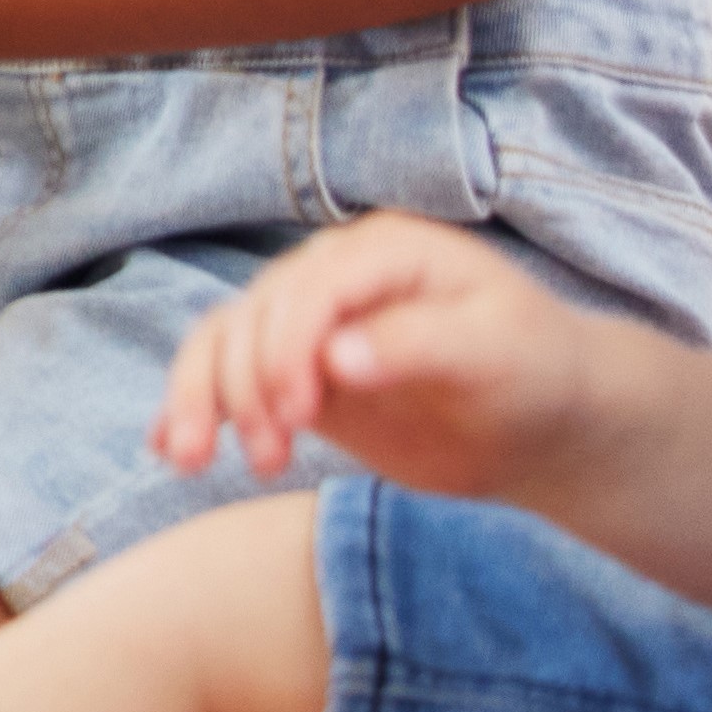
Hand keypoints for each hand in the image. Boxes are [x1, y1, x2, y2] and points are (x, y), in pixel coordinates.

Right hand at [151, 212, 643, 497]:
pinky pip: (227, 379)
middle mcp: (334, 275)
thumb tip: (336, 358)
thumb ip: (420, 345)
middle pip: (253, 315)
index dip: (289, 344)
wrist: (541, 422)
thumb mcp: (499, 353)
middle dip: (244, 384)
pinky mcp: (296, 372)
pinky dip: (194, 408)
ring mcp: (308, 324)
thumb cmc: (537, 373)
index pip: (311, 287)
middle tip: (269, 457)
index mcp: (386, 251)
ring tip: (194, 460)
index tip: (297, 412)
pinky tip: (170, 447)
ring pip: (223, 343)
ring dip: (201, 398)